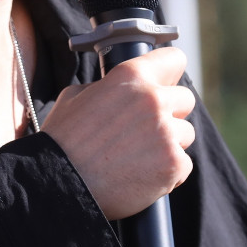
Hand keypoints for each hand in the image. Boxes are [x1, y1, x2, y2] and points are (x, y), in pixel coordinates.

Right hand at [40, 46, 195, 219]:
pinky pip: (184, 164)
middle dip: (170, 113)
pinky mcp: (173, 164)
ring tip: (138, 157)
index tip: (166, 84)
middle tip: (145, 131)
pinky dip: (168, 172)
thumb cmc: (63, 142)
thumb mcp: (76, 97)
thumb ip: (107, 87)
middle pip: (185, 100)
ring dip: (168, 144)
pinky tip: (143, 176)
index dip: (169, 73)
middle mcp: (153, 100)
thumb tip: (123, 88)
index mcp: (131, 76)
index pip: (174, 60)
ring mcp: (166, 132)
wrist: (60, 185)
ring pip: (185, 134)